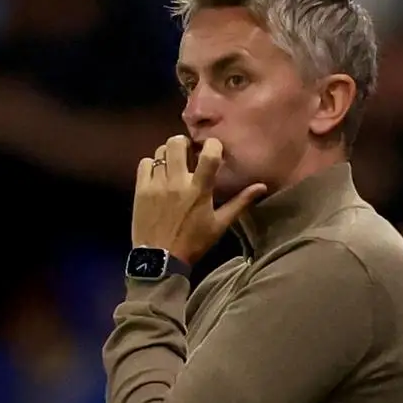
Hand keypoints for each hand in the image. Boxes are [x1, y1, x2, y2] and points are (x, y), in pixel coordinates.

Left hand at [132, 135, 265, 264]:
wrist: (160, 260)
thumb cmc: (193, 243)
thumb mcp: (219, 225)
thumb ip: (239, 203)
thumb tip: (261, 187)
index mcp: (199, 190)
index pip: (209, 154)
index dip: (213, 145)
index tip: (213, 150)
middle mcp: (177, 182)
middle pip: (177, 142)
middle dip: (185, 144)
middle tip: (189, 155)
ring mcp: (156, 184)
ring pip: (161, 150)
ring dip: (169, 153)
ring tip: (173, 165)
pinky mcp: (141, 190)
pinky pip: (145, 163)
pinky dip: (152, 164)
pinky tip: (158, 174)